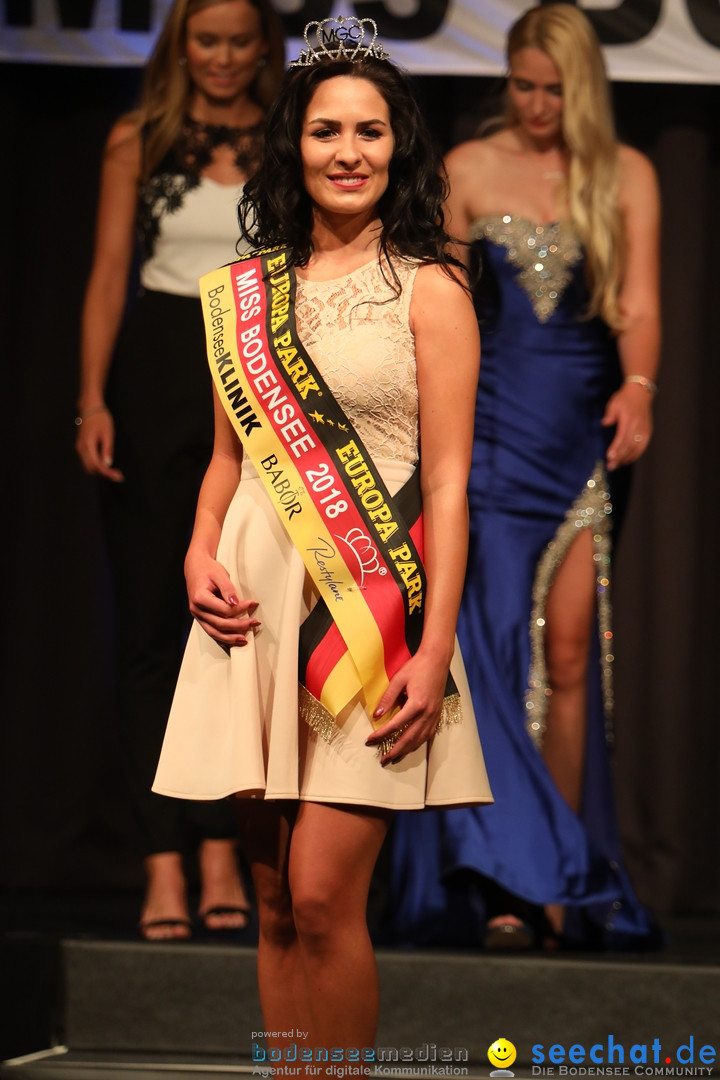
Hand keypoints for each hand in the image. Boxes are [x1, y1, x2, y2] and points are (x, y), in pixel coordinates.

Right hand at [75, 408, 123, 481]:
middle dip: (104, 474)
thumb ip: (107, 450)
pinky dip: (97, 465)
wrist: (90, 408)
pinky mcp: (81, 446)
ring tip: (114, 470)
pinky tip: (107, 464)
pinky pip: (88, 461)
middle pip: (91, 469)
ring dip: (100, 471)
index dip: (108, 473)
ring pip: (89, 466)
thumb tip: (107, 465)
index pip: (97, 465)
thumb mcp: (108, 434)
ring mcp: (79, 448)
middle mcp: (81, 448)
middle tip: (118, 474)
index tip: (119, 477)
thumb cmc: (101, 418)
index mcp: (88, 445)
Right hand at [185, 550, 259, 647]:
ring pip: (215, 633)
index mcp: (199, 598)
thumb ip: (228, 589)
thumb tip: (236, 602)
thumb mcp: (219, 574)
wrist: (195, 567)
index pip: (224, 610)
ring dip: (231, 638)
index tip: (252, 604)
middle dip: (239, 626)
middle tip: (254, 622)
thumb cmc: (206, 569)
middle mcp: (196, 609)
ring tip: (245, 639)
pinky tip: (233, 640)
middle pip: (220, 624)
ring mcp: (198, 616)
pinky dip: (223, 638)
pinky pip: (212, 632)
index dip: (240, 609)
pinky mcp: (201, 618)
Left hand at [365, 648, 449, 765]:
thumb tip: (376, 715)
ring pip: (420, 740)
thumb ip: (387, 698)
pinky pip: (428, 734)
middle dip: (395, 751)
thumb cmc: (417, 667)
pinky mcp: (437, 714)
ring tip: (395, 758)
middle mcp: (427, 713)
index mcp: (416, 704)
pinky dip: (418, 743)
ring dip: (407, 751)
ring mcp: (434, 715)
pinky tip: (411, 747)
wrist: (437, 660)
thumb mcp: (398, 680)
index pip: (395, 726)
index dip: (381, 735)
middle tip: (383, 760)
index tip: (370, 740)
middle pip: (409, 738)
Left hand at [603, 382, 653, 470]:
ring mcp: (644, 429)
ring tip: (618, 465)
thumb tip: (604, 423)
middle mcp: (638, 425)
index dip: (616, 447)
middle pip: (629, 445)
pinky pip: (643, 446)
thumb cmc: (624, 398)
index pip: (622, 436)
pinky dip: (636, 454)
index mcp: (629, 419)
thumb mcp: (614, 403)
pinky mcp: (648, 431)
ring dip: (627, 458)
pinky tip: (628, 460)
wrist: (641, 392)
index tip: (609, 456)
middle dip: (620, 457)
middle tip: (611, 466)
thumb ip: (610, 414)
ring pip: (637, 447)